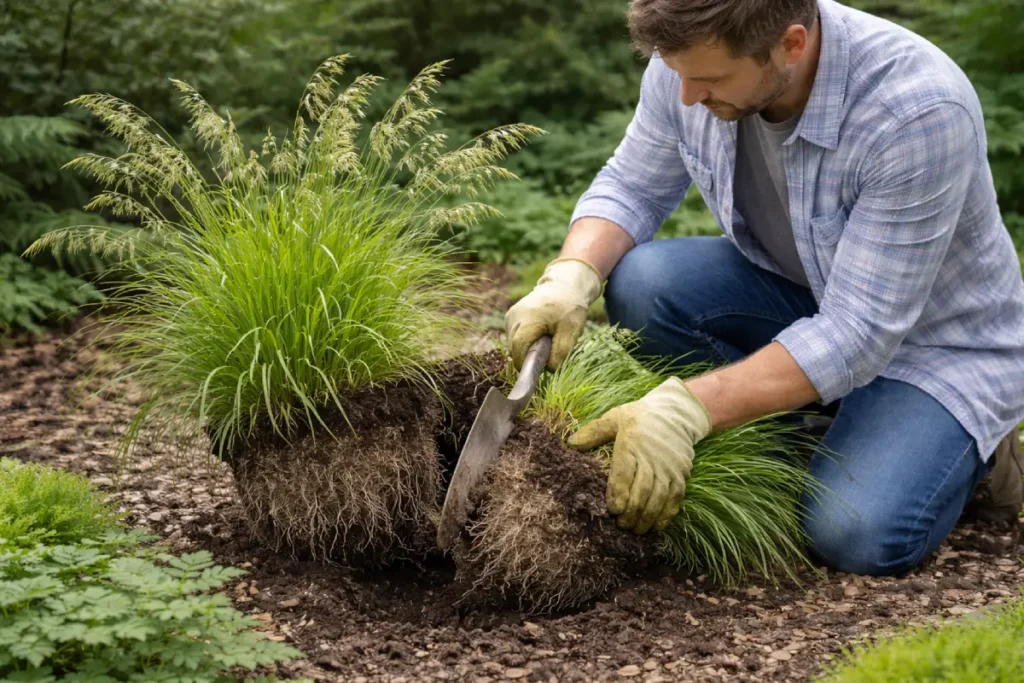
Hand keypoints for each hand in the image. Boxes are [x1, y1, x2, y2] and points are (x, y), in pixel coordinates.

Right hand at [505, 258, 602, 370]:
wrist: (564, 286)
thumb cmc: (569, 308)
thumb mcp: (571, 331)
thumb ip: (561, 351)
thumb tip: (549, 369)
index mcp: (529, 318)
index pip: (519, 347)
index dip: (525, 362)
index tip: (538, 370)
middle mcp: (514, 316)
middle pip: (514, 347)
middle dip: (528, 356)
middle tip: (546, 355)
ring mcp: (510, 316)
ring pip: (512, 343)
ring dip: (526, 348)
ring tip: (544, 341)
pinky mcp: (510, 316)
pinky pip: (514, 336)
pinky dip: (524, 341)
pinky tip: (538, 335)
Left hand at [568, 377, 711, 533]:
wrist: (676, 412)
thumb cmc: (639, 417)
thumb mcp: (615, 417)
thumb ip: (594, 432)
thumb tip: (570, 444)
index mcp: (632, 442)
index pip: (626, 471)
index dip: (619, 492)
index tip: (613, 509)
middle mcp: (653, 456)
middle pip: (643, 489)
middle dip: (632, 511)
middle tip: (621, 525)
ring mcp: (670, 466)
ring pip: (660, 496)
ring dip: (648, 516)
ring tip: (636, 529)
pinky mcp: (681, 474)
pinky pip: (676, 497)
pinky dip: (666, 514)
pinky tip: (656, 525)